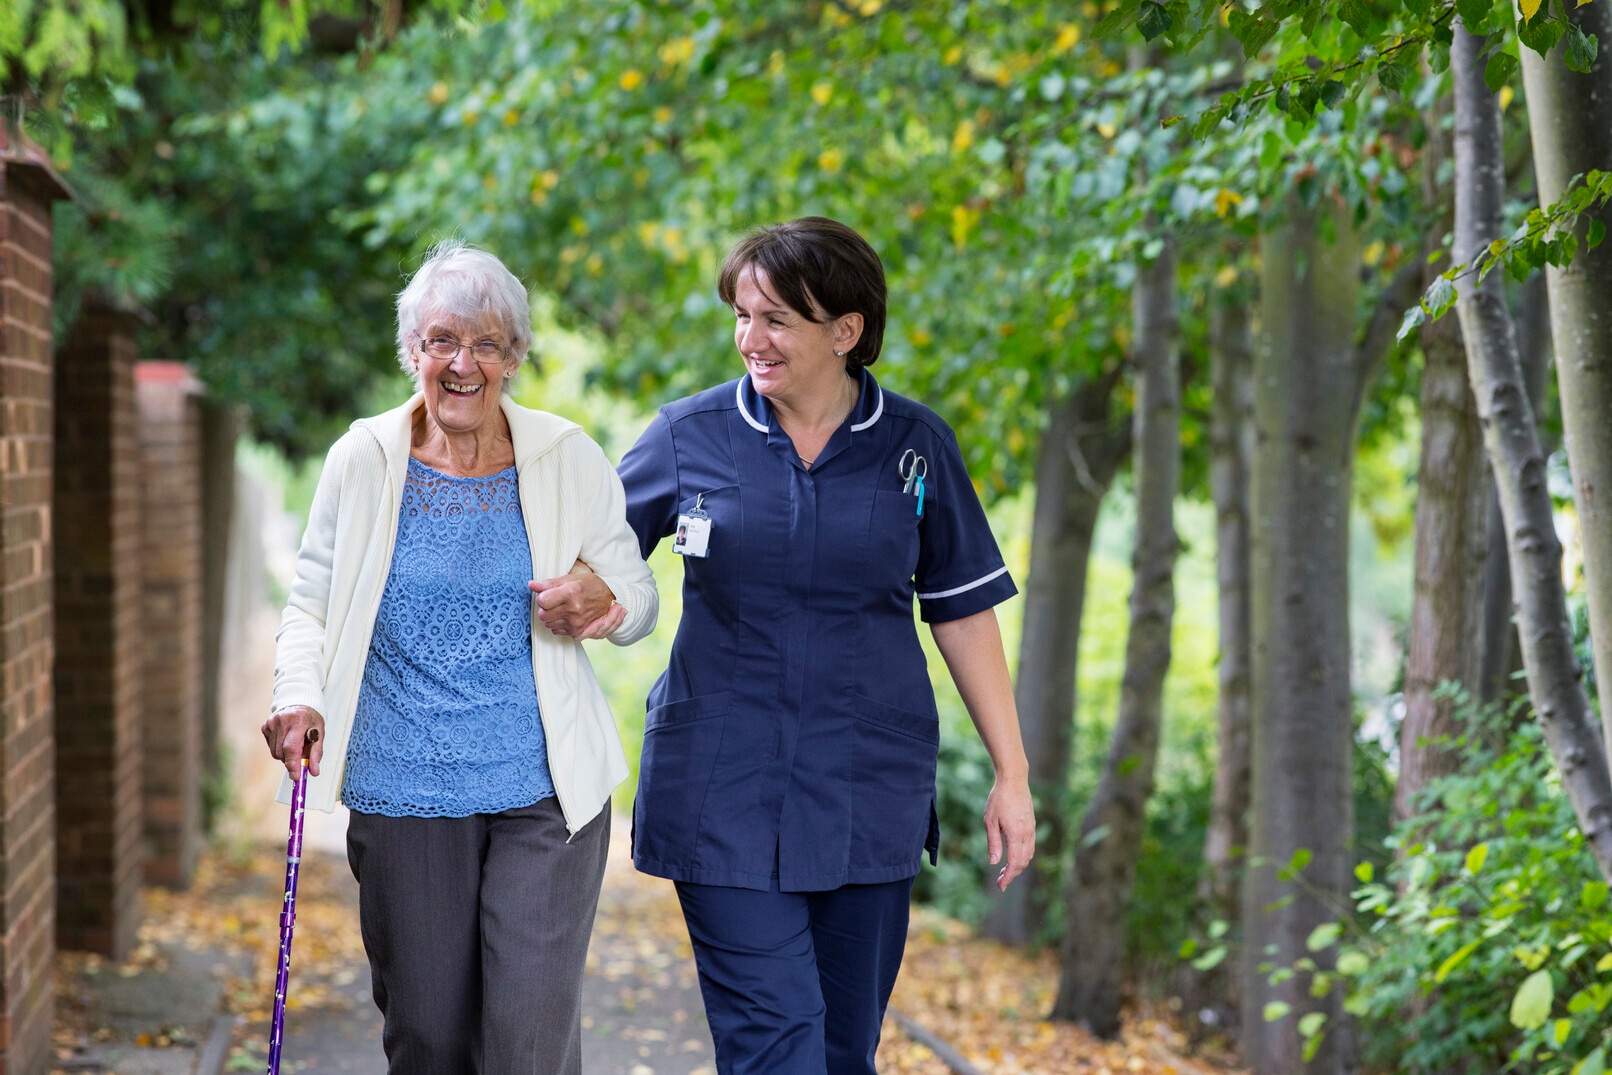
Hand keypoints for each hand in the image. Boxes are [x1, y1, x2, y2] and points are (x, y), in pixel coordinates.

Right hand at [261, 706, 325, 780]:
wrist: (299, 702)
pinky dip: (280, 749)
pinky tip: (287, 740)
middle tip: (301, 758)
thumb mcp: (319, 733)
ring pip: (275, 752)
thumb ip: (316, 753)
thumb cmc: (311, 719)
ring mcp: (271, 723)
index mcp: (298, 720)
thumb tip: (314, 772)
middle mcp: (282, 720)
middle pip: (282, 752)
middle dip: (291, 761)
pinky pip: (271, 747)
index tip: (296, 776)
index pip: (291, 747)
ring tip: (296, 745)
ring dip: (286, 755)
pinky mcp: (265, 726)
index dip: (293, 764)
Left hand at [530, 571, 619, 637]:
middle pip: (542, 614)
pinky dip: (557, 624)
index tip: (547, 595)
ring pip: (548, 624)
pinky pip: (555, 631)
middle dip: (544, 608)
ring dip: (551, 617)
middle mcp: (573, 609)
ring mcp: (576, 622)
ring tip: (561, 609)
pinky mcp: (577, 632)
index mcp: (571, 593)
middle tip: (554, 602)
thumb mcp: (571, 579)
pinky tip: (565, 617)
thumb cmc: (590, 585)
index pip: (542, 601)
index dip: (542, 597)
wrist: (610, 598)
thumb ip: (550, 584)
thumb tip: (531, 585)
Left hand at [984, 773, 1034, 890]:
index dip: (1008, 877)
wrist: (1014, 780)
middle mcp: (1027, 834)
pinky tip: (1014, 856)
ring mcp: (1031, 829)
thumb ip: (994, 843)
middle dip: (1013, 874)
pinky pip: (1030, 846)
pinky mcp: (1032, 824)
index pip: (1015, 863)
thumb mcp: (990, 821)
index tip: (1000, 887)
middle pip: (1023, 862)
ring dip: (1019, 866)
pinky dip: (1023, 856)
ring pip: (1029, 855)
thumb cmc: (998, 799)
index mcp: (1016, 835)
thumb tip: (995, 863)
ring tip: (1006, 871)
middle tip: (1000, 881)